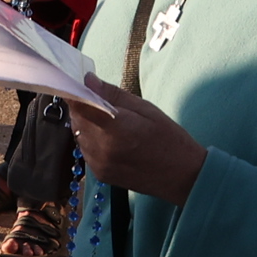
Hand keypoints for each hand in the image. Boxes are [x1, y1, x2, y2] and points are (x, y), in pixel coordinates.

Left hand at [67, 83, 205, 204]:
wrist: (182, 176)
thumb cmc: (169, 138)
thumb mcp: (146, 109)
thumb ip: (113, 95)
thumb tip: (88, 79)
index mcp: (116, 128)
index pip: (79, 105)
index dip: (73, 91)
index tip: (75, 82)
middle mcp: (101, 148)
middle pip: (78, 119)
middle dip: (83, 107)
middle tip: (102, 102)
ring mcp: (98, 164)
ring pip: (79, 134)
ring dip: (88, 124)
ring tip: (111, 123)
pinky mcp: (99, 174)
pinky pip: (86, 149)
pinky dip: (93, 140)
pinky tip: (112, 139)